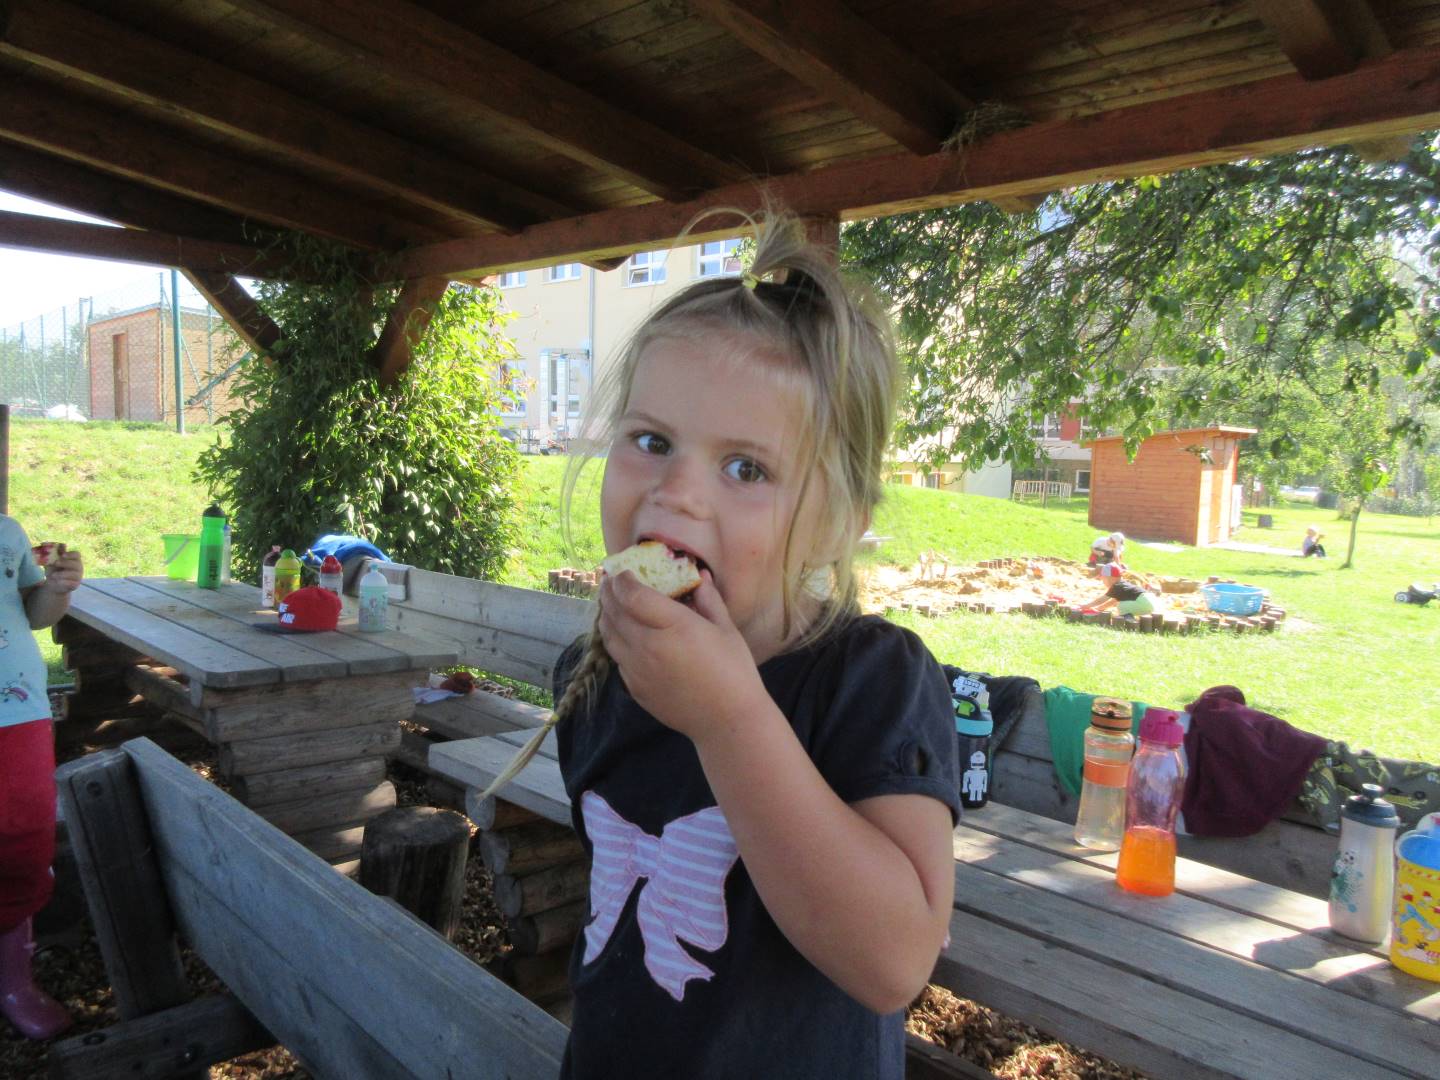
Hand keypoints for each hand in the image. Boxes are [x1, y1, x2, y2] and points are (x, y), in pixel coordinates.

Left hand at [43, 548, 83, 593]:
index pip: (76, 554)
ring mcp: (78, 576)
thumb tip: (44, 544)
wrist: (53, 585)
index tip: (62, 555)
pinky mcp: (75, 585)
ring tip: (52, 575)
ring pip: (73, 574)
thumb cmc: (53, 570)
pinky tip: (56, 582)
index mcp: (74, 559)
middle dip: (65, 563)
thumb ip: (50, 554)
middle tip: (55, 563)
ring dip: (62, 574)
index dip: (70, 554)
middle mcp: (78, 567)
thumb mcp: (51, 562)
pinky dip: (63, 582)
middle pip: (76, 563)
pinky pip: (71, 583)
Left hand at [597, 569, 770, 743]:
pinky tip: (626, 637)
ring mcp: (637, 670)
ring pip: (609, 637)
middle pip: (613, 612)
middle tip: (609, 580)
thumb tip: (700, 575)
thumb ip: (709, 599)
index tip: (621, 570)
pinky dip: (616, 642)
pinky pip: (618, 659)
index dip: (621, 579)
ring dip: (607, 616)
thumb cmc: (734, 671)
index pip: (631, 594)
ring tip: (611, 605)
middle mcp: (647, 646)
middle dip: (608, 593)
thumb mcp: (726, 629)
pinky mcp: (635, 689)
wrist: (727, 720)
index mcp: (672, 626)